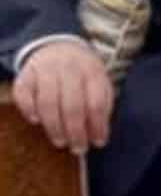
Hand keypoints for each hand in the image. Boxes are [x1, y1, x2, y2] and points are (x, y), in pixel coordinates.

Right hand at [12, 40, 112, 154]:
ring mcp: (45, 70)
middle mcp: (69, 69)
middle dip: (75, 131)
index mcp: (92, 71)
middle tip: (78, 148)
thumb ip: (102, 107)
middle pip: (72, 105)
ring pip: (48, 102)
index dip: (98, 125)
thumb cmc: (82, 74)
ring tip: (60, 141)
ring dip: (54, 126)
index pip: (96, 102)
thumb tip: (99, 136)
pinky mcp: (25, 74)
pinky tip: (36, 121)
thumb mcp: (99, 83)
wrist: (57, 46)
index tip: (98, 143)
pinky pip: (24, 94)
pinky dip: (29, 109)